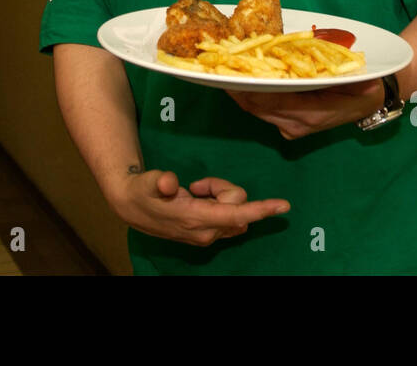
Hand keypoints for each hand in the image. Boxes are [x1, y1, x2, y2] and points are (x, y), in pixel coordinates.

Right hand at [108, 169, 288, 246]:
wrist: (134, 209)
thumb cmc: (143, 192)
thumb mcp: (148, 182)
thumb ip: (160, 181)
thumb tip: (170, 182)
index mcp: (195, 219)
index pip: (236, 214)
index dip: (260, 210)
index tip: (283, 205)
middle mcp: (207, 232)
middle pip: (238, 203)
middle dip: (222, 187)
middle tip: (197, 184)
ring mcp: (210, 235)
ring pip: (236, 209)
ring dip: (220, 195)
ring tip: (194, 192)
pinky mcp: (211, 234)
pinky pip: (231, 215)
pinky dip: (220, 202)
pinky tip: (199, 200)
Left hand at [228, 79, 384, 139]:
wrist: (370, 103)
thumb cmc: (363, 86)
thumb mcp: (355, 77)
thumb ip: (332, 72)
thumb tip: (310, 59)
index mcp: (312, 114)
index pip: (272, 101)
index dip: (249, 88)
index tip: (232, 72)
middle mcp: (296, 124)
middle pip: (256, 106)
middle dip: (236, 88)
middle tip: (215, 67)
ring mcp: (290, 127)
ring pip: (255, 109)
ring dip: (238, 91)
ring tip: (220, 70)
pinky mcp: (287, 124)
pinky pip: (261, 109)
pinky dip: (248, 95)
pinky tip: (237, 79)